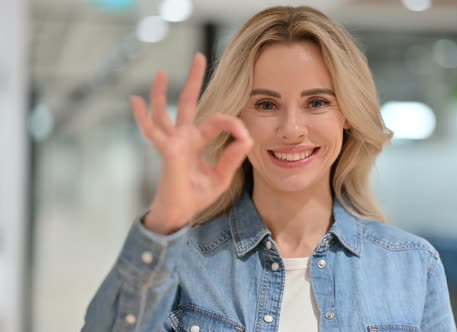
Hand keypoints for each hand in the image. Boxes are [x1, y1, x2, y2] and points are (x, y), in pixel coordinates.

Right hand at [131, 54, 252, 234]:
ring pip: (164, 112)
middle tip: (199, 57)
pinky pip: (152, 131)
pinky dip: (142, 116)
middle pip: (188, 102)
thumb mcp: (221, 176)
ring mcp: (172, 142)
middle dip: (194, 79)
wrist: (181, 213)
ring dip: (160, 92)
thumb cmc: (197, 196)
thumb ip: (232, 157)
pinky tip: (135, 101)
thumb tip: (246, 138)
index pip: (217, 121)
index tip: (245, 136)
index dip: (233, 125)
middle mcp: (184, 137)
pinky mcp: (166, 151)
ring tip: (159, 73)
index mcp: (198, 142)